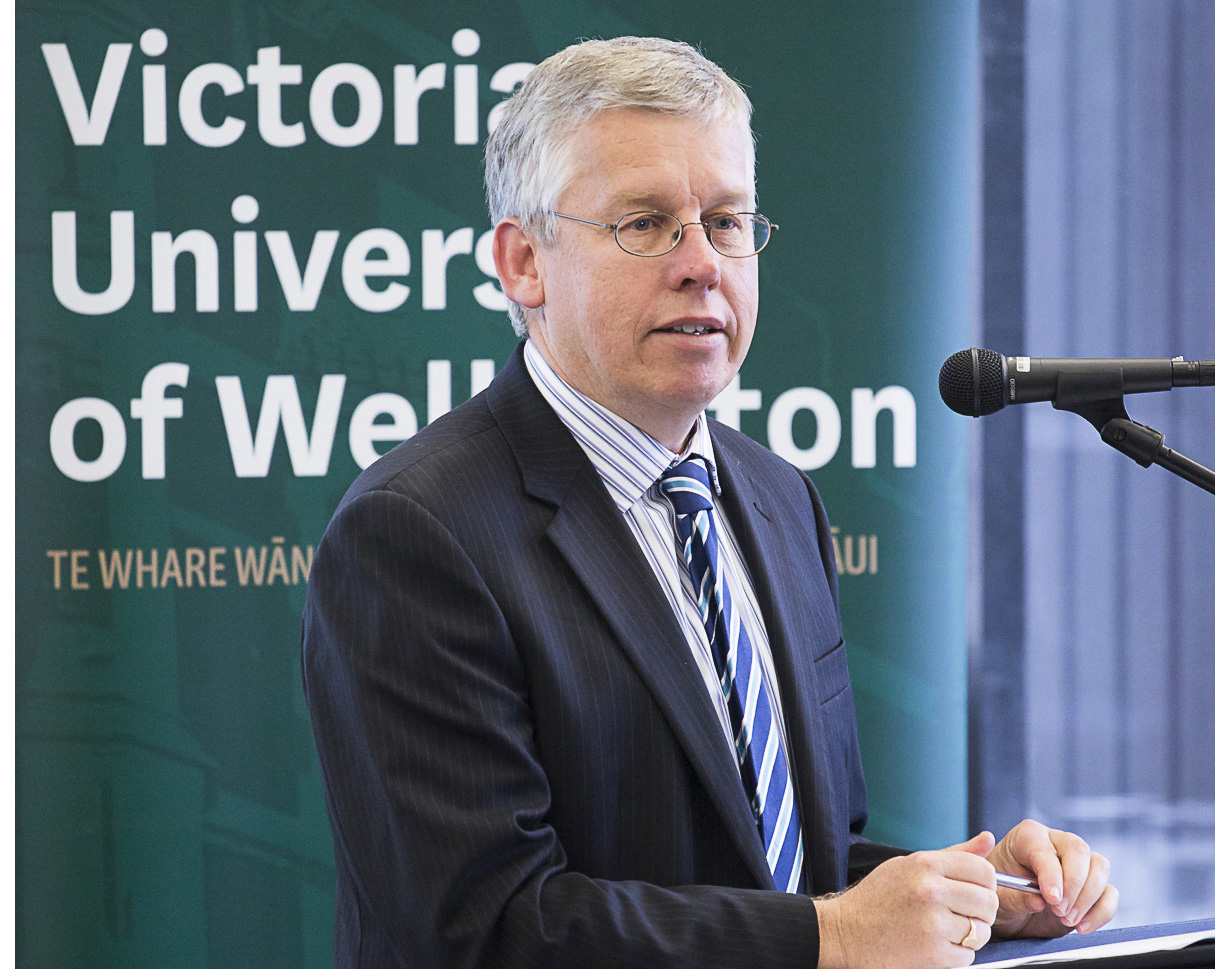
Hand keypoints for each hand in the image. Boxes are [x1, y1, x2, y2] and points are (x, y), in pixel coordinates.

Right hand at [815, 832, 998, 968]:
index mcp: (924, 864)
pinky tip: (937, 944)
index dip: (986, 882)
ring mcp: (933, 924)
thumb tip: (987, 839)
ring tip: (948, 929)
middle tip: (966, 914)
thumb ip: (952, 855)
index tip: (976, 890)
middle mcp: (930, 891)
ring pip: (982, 931)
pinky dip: (958, 954)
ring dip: (971, 934)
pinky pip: (968, 955)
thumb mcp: (908, 865)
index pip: (983, 869)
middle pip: (988, 901)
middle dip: (983, 911)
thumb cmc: (877, 897)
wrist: (846, 931)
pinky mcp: (934, 954)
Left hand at [986, 819, 1118, 938]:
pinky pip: (1110, 892)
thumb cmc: (1001, 895)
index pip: (1045, 849)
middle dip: (1073, 884)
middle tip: (1059, 910)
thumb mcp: (1000, 897)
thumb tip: (1039, 901)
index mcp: (1028, 836)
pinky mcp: (1093, 886)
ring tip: (1065, 919)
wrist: (1011, 913)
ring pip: (1100, 867)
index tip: (1051, 898)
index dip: (1051, 874)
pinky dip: (1101, 911)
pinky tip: (1081, 926)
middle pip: (1079, 850)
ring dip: (1087, 898)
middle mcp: (1056, 842)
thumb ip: (1017, 897)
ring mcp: (1078, 863)